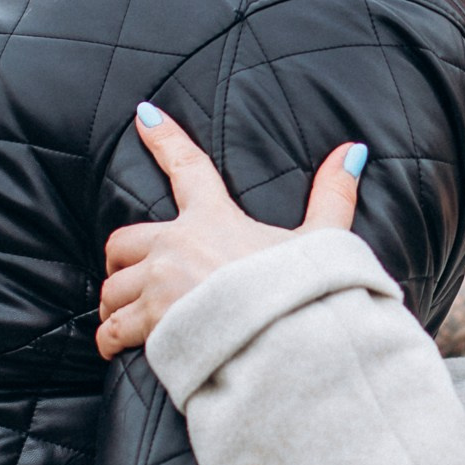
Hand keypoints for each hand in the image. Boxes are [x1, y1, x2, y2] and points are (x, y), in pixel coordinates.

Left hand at [95, 102, 365, 359]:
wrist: (287, 346)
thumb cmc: (303, 295)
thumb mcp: (323, 242)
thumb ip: (333, 195)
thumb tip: (352, 151)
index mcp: (214, 219)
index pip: (187, 167)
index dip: (165, 138)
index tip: (145, 116)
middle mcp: (178, 247)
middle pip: (123, 241)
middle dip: (119, 259)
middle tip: (125, 272)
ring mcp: (160, 286)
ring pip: (113, 289)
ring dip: (115, 304)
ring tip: (120, 319)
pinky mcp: (152, 325)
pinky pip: (114, 329)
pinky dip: (112, 338)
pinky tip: (114, 348)